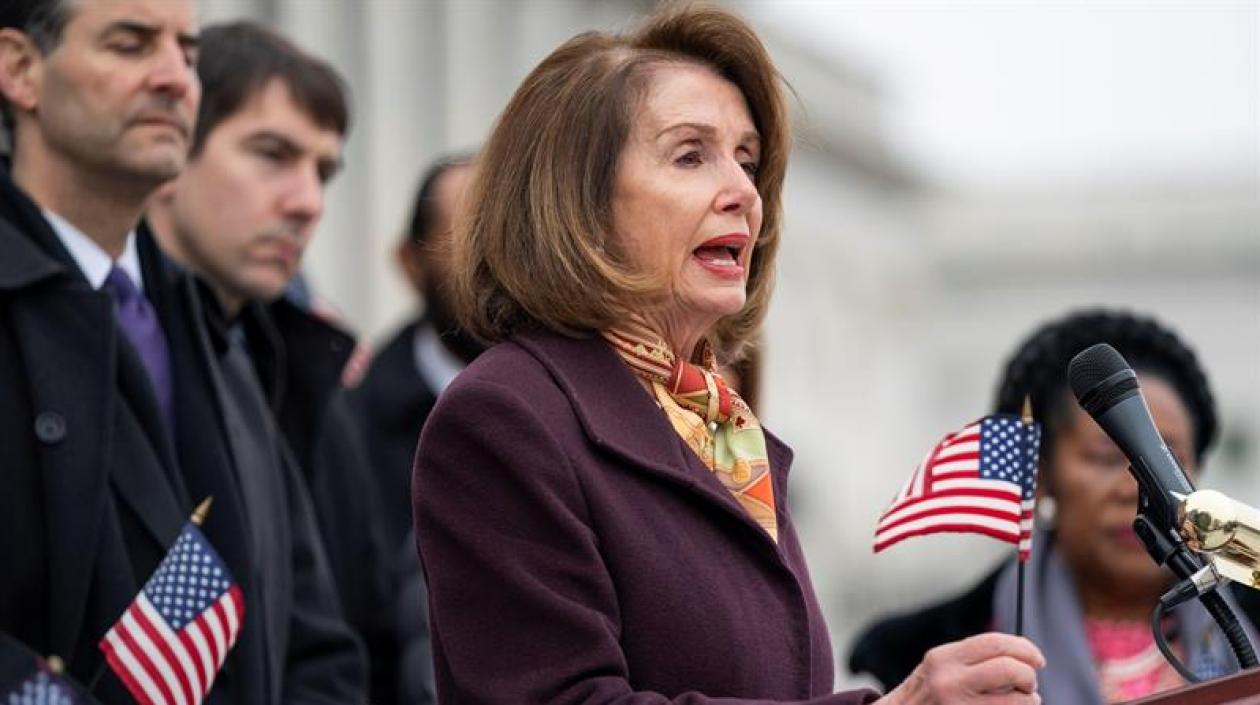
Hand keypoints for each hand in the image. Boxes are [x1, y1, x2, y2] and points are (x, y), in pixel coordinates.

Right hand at [876, 632, 1044, 704]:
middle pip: (1009, 669)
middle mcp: (949, 681)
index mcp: (943, 658)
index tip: (1037, 659)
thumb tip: (1021, 656)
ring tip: (1021, 702)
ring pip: (1017, 701)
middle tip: (1030, 684)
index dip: (1024, 649)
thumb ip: (972, 659)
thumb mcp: (940, 668)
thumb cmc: (927, 697)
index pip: (994, 643)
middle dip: (1029, 676)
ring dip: (1029, 701)